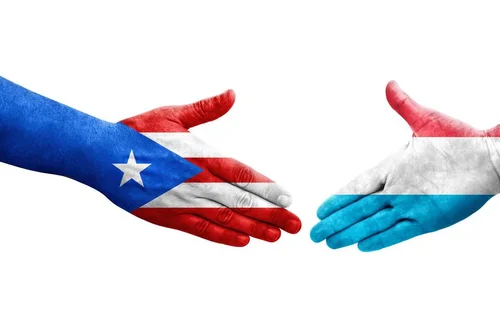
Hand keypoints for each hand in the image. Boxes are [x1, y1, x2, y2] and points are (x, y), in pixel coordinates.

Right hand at [117, 90, 300, 246]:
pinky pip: (201, 229)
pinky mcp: (169, 216)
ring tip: (277, 237)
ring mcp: (183, 201)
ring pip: (226, 218)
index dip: (267, 188)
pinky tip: (243, 241)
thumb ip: (206, 109)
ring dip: (253, 228)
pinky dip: (223, 236)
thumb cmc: (137, 132)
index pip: (242, 174)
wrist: (100, 155)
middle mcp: (196, 181)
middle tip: (295, 225)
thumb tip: (233, 93)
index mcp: (201, 156)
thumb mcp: (173, 115)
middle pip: (241, 200)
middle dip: (271, 214)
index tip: (288, 198)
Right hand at [310, 81, 499, 251]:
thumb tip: (389, 84)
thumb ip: (404, 105)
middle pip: (358, 209)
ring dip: (350, 233)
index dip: (338, 198)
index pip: (358, 186)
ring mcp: (412, 206)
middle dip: (335, 222)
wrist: (491, 157)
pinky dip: (379, 239)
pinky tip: (361, 246)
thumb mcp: (427, 120)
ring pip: (372, 222)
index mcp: (394, 167)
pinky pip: (398, 232)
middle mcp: (399, 189)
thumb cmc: (461, 138)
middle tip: (314, 235)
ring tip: (330, 243)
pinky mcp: (428, 219)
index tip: (320, 209)